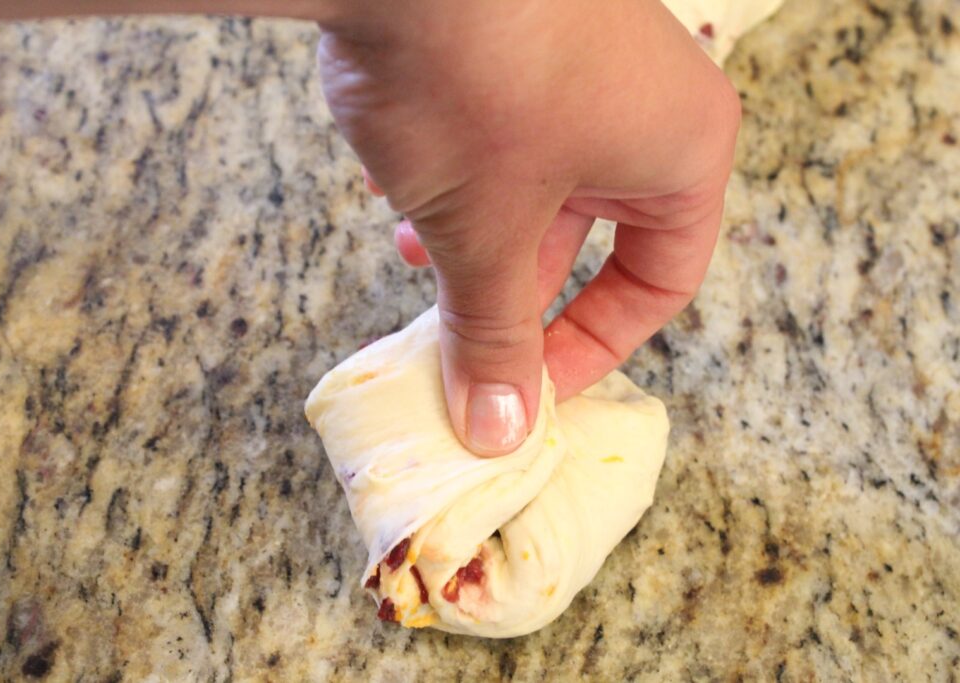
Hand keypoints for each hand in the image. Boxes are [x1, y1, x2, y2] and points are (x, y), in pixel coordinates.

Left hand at [318, 0, 740, 455]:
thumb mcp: (486, 231)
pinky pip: (500, 125)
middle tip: (458, 330)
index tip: (529, 389)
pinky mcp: (516, 30)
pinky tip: (398, 181)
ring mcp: (579, 57)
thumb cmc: (474, 77)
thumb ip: (495, 334)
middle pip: (592, 235)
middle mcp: (643, 97)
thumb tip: (500, 430)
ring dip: (475, 233)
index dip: (592, 349)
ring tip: (415, 251)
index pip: (660, 283)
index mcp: (680, 147)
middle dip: (513, 291)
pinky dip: (454, 169)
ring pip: (537, 181)